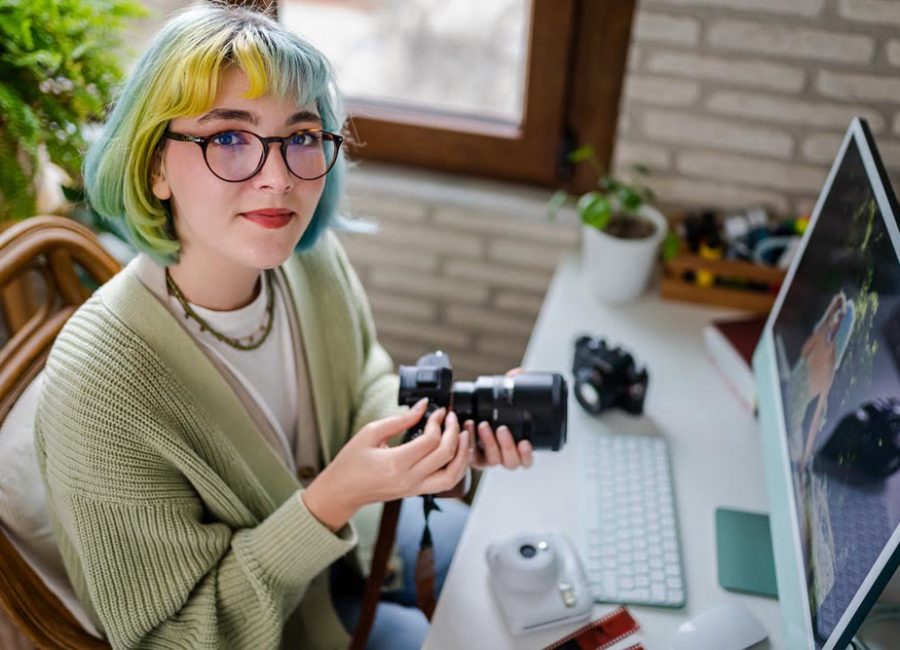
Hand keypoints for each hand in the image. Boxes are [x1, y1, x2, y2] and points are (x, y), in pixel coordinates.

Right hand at [302, 399, 470, 530]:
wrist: (341, 491)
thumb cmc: (351, 462)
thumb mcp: (370, 433)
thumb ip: (399, 419)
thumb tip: (422, 406)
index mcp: (395, 463)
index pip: (430, 441)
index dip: (438, 422)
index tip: (437, 411)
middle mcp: (408, 479)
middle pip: (445, 456)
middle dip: (454, 432)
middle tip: (452, 418)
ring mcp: (414, 488)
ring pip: (452, 475)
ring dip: (462, 454)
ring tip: (463, 435)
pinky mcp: (416, 492)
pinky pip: (445, 482)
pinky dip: (456, 467)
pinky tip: (455, 451)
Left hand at [464, 367, 533, 470]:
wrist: (467, 426)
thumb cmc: (492, 415)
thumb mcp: (503, 403)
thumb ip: (512, 387)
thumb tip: (518, 373)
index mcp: (516, 449)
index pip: (526, 459)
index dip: (527, 454)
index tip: (525, 442)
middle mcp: (503, 456)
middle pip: (510, 461)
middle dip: (507, 445)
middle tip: (502, 429)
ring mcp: (487, 459)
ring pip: (493, 459)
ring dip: (489, 442)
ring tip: (482, 425)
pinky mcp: (471, 458)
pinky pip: (471, 457)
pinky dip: (469, 442)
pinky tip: (468, 428)